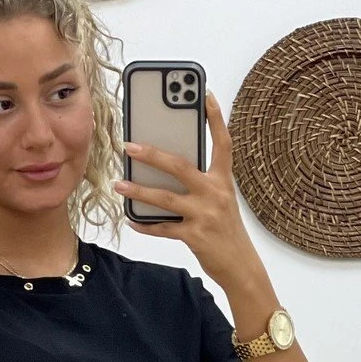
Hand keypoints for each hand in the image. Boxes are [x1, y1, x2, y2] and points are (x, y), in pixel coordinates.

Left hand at [114, 90, 253, 287]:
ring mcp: (205, 215)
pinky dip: (145, 223)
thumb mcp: (221, 201)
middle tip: (129, 146)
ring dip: (139, 190)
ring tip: (119, 184)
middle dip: (152, 154)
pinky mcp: (195, 236)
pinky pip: (163, 228)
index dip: (216, 118)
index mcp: (223, 180)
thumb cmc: (226, 230)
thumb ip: (201, 183)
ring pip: (165, 198)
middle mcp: (215, 193)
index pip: (223, 143)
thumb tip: (164, 170)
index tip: (205, 95)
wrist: (241, 266)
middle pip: (180, 166)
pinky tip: (131, 218)